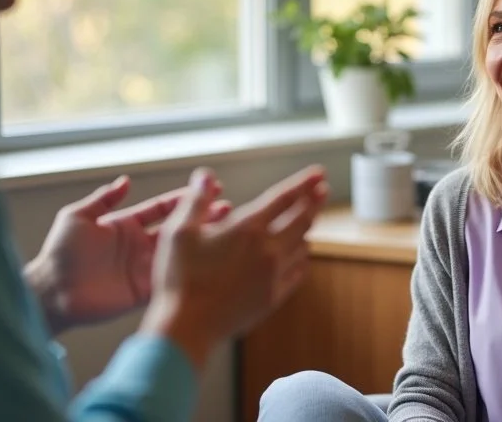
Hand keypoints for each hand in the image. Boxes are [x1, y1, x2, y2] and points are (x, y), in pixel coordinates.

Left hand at [25, 175, 230, 335]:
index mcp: (126, 225)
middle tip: (228, 209)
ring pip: (180, 252)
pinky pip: (171, 278)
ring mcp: (144, 268)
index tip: (206, 188)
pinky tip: (210, 264)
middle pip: (178, 228)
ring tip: (227, 232)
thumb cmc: (60, 253)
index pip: (162, 208)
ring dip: (202, 243)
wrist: (53, 292)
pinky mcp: (145, 290)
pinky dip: (190, 271)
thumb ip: (103, 199)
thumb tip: (124, 180)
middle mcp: (140, 245)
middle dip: (202, 218)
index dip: (183, 198)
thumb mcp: (78, 217)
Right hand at [140, 165, 327, 371]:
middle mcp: (268, 250)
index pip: (284, 198)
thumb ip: (196, 200)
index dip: (304, 183)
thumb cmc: (179, 279)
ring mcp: (273, 276)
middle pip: (301, 220)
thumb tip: (206, 175)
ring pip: (302, 245)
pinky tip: (301, 255)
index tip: (320, 173)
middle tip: (323, 190)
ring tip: (309, 219)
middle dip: (313, 202)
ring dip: (307, 229)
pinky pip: (297, 272)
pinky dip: (302, 258)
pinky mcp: (272, 298)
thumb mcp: (178, 232)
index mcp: (247, 229)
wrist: (187, 328)